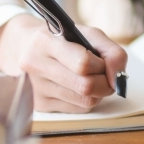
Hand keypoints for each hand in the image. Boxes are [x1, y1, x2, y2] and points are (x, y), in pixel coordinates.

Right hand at [0, 14, 128, 112]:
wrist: (24, 47)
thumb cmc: (63, 39)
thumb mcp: (87, 34)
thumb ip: (111, 51)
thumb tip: (119, 78)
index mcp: (45, 42)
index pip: (83, 63)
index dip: (102, 66)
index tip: (104, 63)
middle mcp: (35, 65)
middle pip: (85, 87)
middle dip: (105, 83)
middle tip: (106, 76)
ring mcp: (34, 88)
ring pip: (85, 101)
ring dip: (98, 93)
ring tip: (92, 79)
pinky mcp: (38, 105)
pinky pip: (77, 109)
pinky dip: (86, 100)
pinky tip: (78, 87)